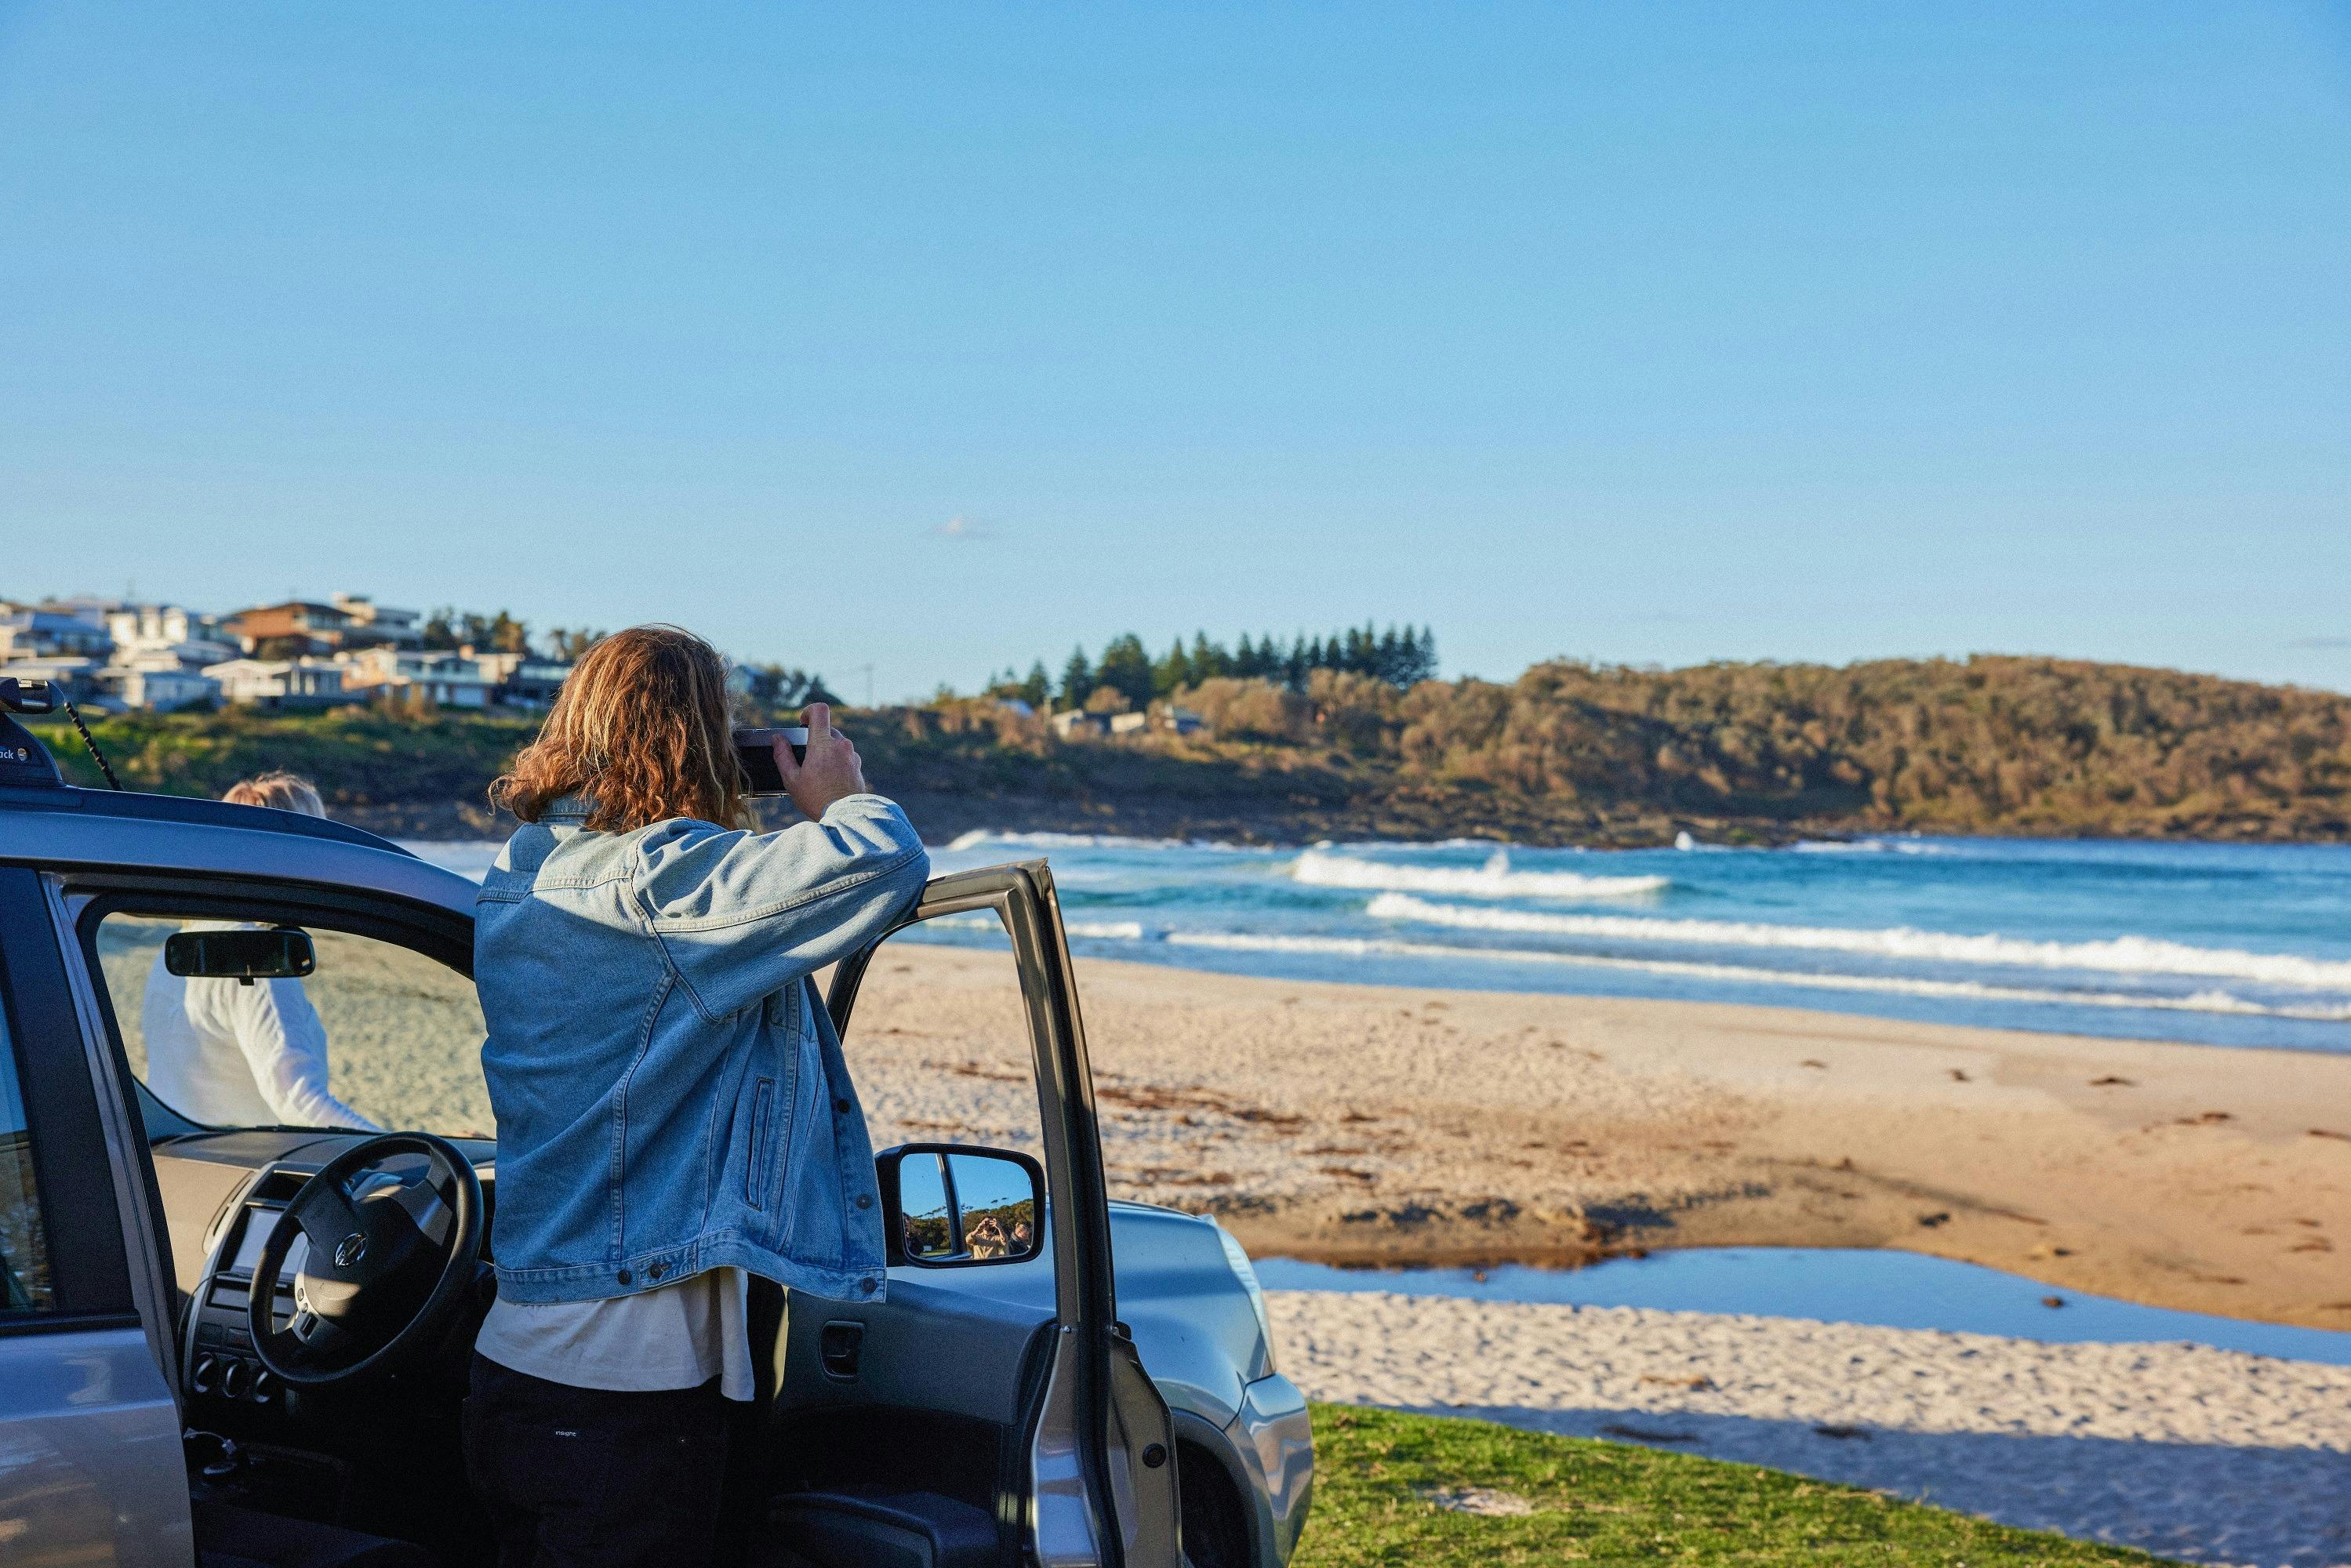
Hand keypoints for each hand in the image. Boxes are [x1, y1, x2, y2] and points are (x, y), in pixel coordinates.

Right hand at [773, 702, 868, 819]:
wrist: (844, 816)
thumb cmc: (816, 799)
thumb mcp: (792, 779)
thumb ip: (783, 755)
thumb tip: (777, 740)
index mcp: (823, 744)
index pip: (820, 711)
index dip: (809, 712)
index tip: (803, 723)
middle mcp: (841, 745)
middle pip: (827, 729)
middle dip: (815, 738)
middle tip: (806, 757)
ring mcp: (852, 755)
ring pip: (837, 743)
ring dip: (827, 751)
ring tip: (818, 772)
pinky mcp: (858, 766)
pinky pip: (845, 756)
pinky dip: (837, 761)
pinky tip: (830, 779)